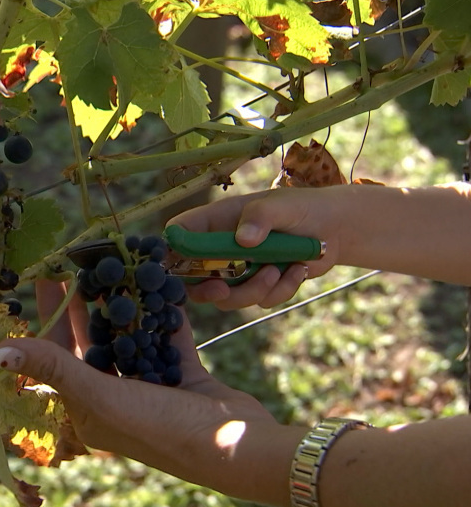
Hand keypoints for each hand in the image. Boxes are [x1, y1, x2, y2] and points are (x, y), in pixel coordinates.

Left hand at [0, 280, 290, 505]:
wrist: (240, 448)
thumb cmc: (163, 428)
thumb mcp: (101, 397)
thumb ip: (53, 370)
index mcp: (87, 409)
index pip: (57, 355)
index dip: (50, 315)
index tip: (46, 275)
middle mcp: (114, 398)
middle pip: (91, 342)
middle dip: (84, 302)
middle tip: (78, 260)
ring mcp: (151, 387)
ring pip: (129, 337)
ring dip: (124, 304)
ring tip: (116, 264)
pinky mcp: (184, 377)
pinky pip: (168, 338)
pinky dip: (163, 314)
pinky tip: (159, 282)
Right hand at [166, 187, 346, 308]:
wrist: (335, 229)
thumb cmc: (302, 208)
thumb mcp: (281, 206)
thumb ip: (261, 217)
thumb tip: (243, 240)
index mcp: (216, 222)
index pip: (180, 234)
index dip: (172, 250)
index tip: (181, 265)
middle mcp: (222, 248)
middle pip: (193, 278)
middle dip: (206, 290)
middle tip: (222, 290)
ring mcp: (239, 270)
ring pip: (228, 297)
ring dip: (254, 290)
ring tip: (278, 270)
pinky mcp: (259, 286)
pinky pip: (259, 301)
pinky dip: (280, 290)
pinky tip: (298, 270)